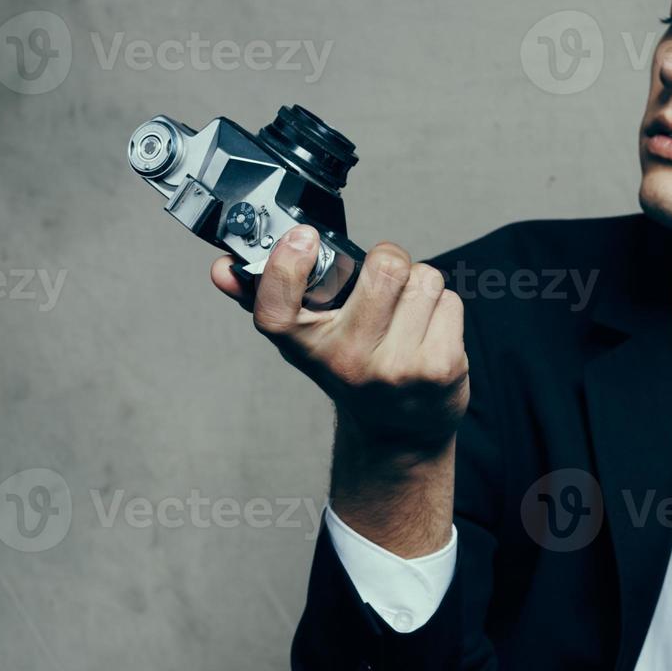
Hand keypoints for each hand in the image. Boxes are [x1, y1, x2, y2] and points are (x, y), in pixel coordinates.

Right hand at [211, 225, 469, 461]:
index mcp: (303, 346)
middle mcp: (346, 360)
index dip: (287, 264)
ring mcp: (395, 367)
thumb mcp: (305, 340)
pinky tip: (428, 334)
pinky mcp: (439, 368)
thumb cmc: (351, 370)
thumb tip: (222, 268)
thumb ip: (266, 296)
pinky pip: (449, 302)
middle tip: (383, 281)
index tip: (303, 237)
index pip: (277, 303)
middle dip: (390, 261)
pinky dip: (443, 310)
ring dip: (420, 287)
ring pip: (424, 279)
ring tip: (405, 316)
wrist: (399, 433)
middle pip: (385, 266)